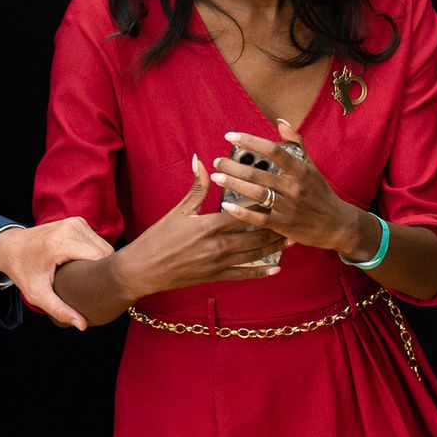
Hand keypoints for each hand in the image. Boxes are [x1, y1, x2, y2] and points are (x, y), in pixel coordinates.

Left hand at [0, 218, 112, 328]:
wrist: (10, 247)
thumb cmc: (22, 271)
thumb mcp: (37, 294)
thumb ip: (59, 310)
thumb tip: (81, 324)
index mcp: (60, 243)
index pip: (99, 257)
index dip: (105, 276)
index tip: (103, 291)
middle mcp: (70, 228)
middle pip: (105, 251)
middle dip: (104, 270)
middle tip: (98, 288)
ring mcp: (75, 222)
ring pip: (103, 245)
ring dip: (102, 262)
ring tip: (92, 278)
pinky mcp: (77, 222)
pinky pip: (97, 239)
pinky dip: (97, 253)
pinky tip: (88, 266)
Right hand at [109, 154, 285, 296]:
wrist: (143, 269)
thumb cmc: (159, 238)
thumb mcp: (178, 210)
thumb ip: (196, 187)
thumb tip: (202, 159)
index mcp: (209, 225)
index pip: (244, 212)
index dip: (262, 204)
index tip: (278, 196)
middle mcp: (218, 246)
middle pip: (256, 235)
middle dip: (276, 227)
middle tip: (293, 218)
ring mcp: (219, 264)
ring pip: (255, 254)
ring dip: (274, 247)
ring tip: (291, 239)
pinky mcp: (216, 277)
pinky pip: (244, 275)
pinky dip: (262, 273)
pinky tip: (277, 269)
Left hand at [212, 119, 361, 254]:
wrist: (337, 224)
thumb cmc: (320, 192)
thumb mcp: (311, 166)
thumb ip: (295, 143)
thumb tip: (280, 121)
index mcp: (300, 170)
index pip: (272, 150)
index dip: (249, 141)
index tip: (230, 137)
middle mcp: (294, 187)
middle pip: (258, 173)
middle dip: (233, 166)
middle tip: (217, 161)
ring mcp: (289, 207)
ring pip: (256, 193)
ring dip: (234, 184)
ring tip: (217, 177)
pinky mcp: (284, 225)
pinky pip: (259, 218)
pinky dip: (242, 212)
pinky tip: (226, 205)